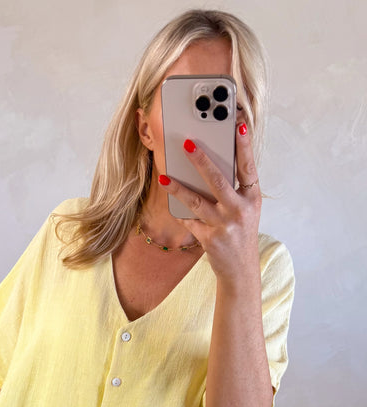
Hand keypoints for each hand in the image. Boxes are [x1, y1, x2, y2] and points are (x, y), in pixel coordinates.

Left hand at [159, 123, 260, 286]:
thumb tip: (210, 166)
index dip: (244, 147)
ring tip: (164, 177)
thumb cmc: (241, 233)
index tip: (238, 126)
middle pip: (218, 181)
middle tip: (187, 144)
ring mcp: (224, 226)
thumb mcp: (246, 210)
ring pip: (197, 202)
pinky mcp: (209, 239)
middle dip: (201, 161)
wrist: (240, 270)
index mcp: (252, 199)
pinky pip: (189, 221)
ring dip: (178, 188)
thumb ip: (234, 189)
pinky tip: (169, 202)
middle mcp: (240, 211)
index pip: (248, 168)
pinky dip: (178, 212)